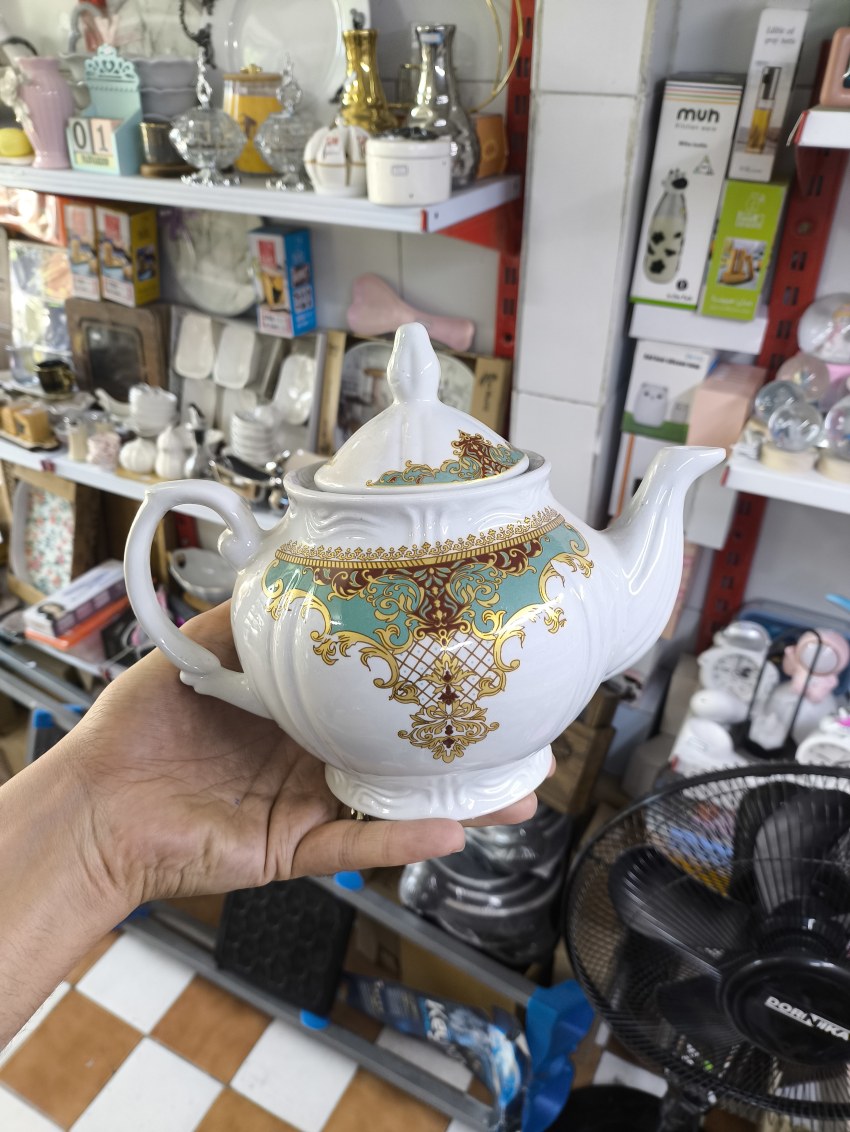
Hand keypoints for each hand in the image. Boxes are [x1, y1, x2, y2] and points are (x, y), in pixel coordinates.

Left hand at [69, 600, 538, 908]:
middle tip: (521, 739)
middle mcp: (310, 761)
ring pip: (394, 806)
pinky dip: (401, 840)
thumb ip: (248, 621)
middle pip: (399, 758)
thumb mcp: (198, 653)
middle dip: (459, 752)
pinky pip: (354, 846)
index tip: (466, 667)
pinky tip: (449, 828)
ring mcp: (307, 807)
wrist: (94, 801)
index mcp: (295, 717)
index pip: (370, 702)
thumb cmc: (135, 730)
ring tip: (515, 792)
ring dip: (455, 803)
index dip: (417, 688)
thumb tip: (291, 575)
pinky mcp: (293, 850)